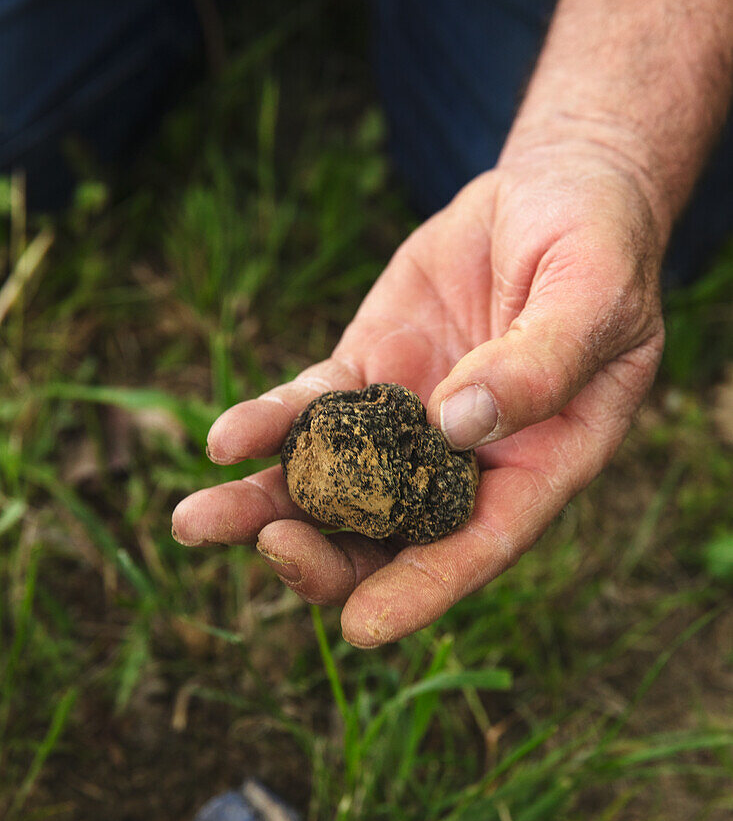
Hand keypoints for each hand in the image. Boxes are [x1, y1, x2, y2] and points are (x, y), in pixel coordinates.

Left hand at [172, 147, 665, 646]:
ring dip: (263, 507)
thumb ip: (540, 364)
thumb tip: (456, 425)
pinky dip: (267, 425)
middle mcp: (461, 461)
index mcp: (535, 466)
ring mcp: (405, 421)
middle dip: (322, 555)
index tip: (361, 626)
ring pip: (330, 484)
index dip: (421, 590)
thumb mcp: (593, 298)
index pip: (477, 544)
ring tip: (194, 521)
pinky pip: (308, 410)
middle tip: (271, 547)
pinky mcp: (366, 374)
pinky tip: (226, 439)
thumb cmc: (598, 251)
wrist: (553, 194)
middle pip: (385, 535)